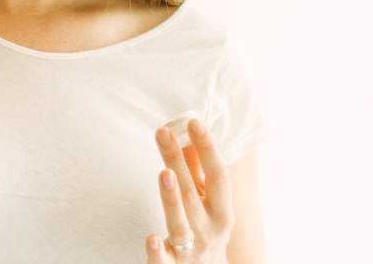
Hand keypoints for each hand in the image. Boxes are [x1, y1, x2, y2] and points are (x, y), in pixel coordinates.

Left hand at [145, 118, 233, 262]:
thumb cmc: (206, 233)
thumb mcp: (209, 206)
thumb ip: (197, 174)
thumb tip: (187, 135)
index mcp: (222, 211)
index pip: (218, 174)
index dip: (208, 147)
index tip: (194, 122)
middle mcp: (210, 231)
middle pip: (193, 192)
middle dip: (179, 161)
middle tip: (164, 132)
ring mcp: (191, 251)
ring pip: (180, 224)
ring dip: (172, 199)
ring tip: (164, 173)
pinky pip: (164, 261)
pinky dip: (158, 251)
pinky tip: (151, 237)